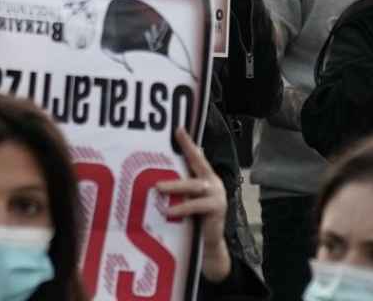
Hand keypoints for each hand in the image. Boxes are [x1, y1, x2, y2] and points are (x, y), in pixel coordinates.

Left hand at [159, 128, 231, 282]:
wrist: (207, 244)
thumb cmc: (193, 219)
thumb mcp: (186, 198)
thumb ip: (179, 186)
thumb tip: (155, 174)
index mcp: (206, 177)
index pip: (196, 156)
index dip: (188, 142)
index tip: (178, 129)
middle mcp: (213, 183)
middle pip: (197, 165)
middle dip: (184, 155)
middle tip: (165, 148)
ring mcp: (218, 195)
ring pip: (194, 186)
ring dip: (175, 186)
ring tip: (157, 187)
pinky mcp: (217, 210)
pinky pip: (196, 206)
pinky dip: (181, 207)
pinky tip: (168, 210)